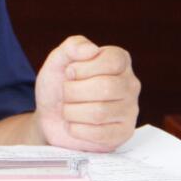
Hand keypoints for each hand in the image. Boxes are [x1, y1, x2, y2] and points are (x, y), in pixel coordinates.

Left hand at [33, 35, 139, 151]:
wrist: (50, 116)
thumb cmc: (58, 85)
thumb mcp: (58, 60)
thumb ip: (73, 46)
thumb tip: (92, 50)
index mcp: (119, 61)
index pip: (112, 61)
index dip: (83, 68)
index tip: (69, 72)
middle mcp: (130, 84)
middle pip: (106, 87)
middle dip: (73, 91)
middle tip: (65, 93)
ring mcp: (130, 110)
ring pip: (100, 112)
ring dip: (72, 112)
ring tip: (68, 109)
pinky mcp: (123, 133)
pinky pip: (99, 134)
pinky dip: (76, 129)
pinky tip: (74, 124)